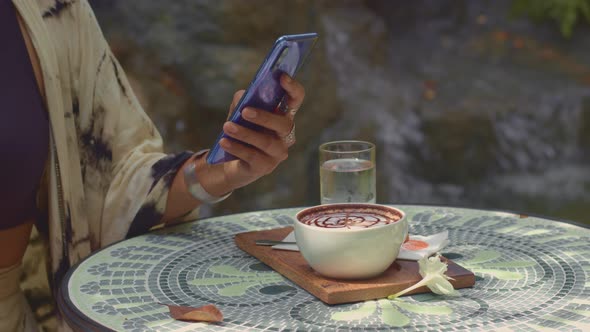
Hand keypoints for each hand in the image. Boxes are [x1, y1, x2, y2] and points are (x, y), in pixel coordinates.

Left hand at [195, 74, 304, 195]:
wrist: (232, 163)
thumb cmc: (241, 132)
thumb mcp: (239, 114)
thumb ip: (243, 102)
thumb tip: (243, 97)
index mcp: (283, 117)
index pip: (296, 100)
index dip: (293, 88)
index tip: (282, 77)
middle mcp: (285, 135)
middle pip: (283, 124)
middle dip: (264, 117)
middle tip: (245, 111)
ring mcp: (277, 153)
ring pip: (266, 142)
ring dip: (245, 133)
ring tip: (227, 126)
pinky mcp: (265, 167)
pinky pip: (253, 156)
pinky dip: (237, 147)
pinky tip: (224, 141)